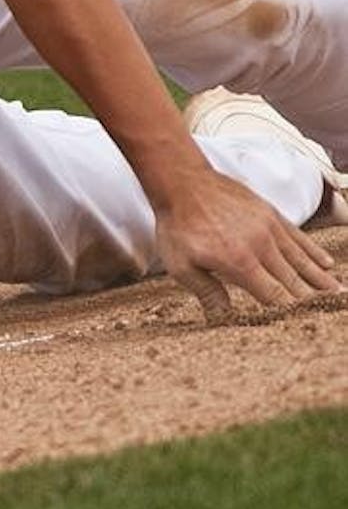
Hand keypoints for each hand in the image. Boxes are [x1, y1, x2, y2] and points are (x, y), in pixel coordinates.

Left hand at [155, 168, 340, 321]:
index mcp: (240, 263)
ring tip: (338, 293)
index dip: (288, 312)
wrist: (182, 183)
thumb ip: (206, 292)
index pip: (274, 296)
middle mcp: (261, 246)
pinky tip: (326, 263)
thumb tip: (224, 317)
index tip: (301, 326)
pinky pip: (298, 236)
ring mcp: (269, 227)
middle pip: (294, 280)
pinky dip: (313, 251)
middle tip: (332, 314)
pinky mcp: (270, 213)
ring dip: (321, 277)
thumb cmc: (177, 226)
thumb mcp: (181, 265)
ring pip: (302, 258)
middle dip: (313, 299)